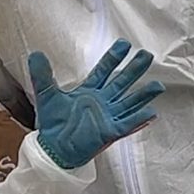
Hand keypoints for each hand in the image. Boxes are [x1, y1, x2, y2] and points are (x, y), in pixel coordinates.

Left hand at [30, 42, 163, 169]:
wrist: (53, 148)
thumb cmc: (53, 124)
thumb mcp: (46, 95)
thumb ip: (42, 75)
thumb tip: (35, 54)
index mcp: (89, 91)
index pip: (104, 71)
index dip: (114, 58)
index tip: (124, 44)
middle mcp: (102, 102)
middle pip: (121, 82)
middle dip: (134, 70)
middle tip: (147, 55)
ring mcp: (108, 117)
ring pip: (129, 102)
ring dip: (143, 94)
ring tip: (158, 85)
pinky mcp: (109, 132)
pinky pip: (127, 125)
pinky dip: (138, 119)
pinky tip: (152, 112)